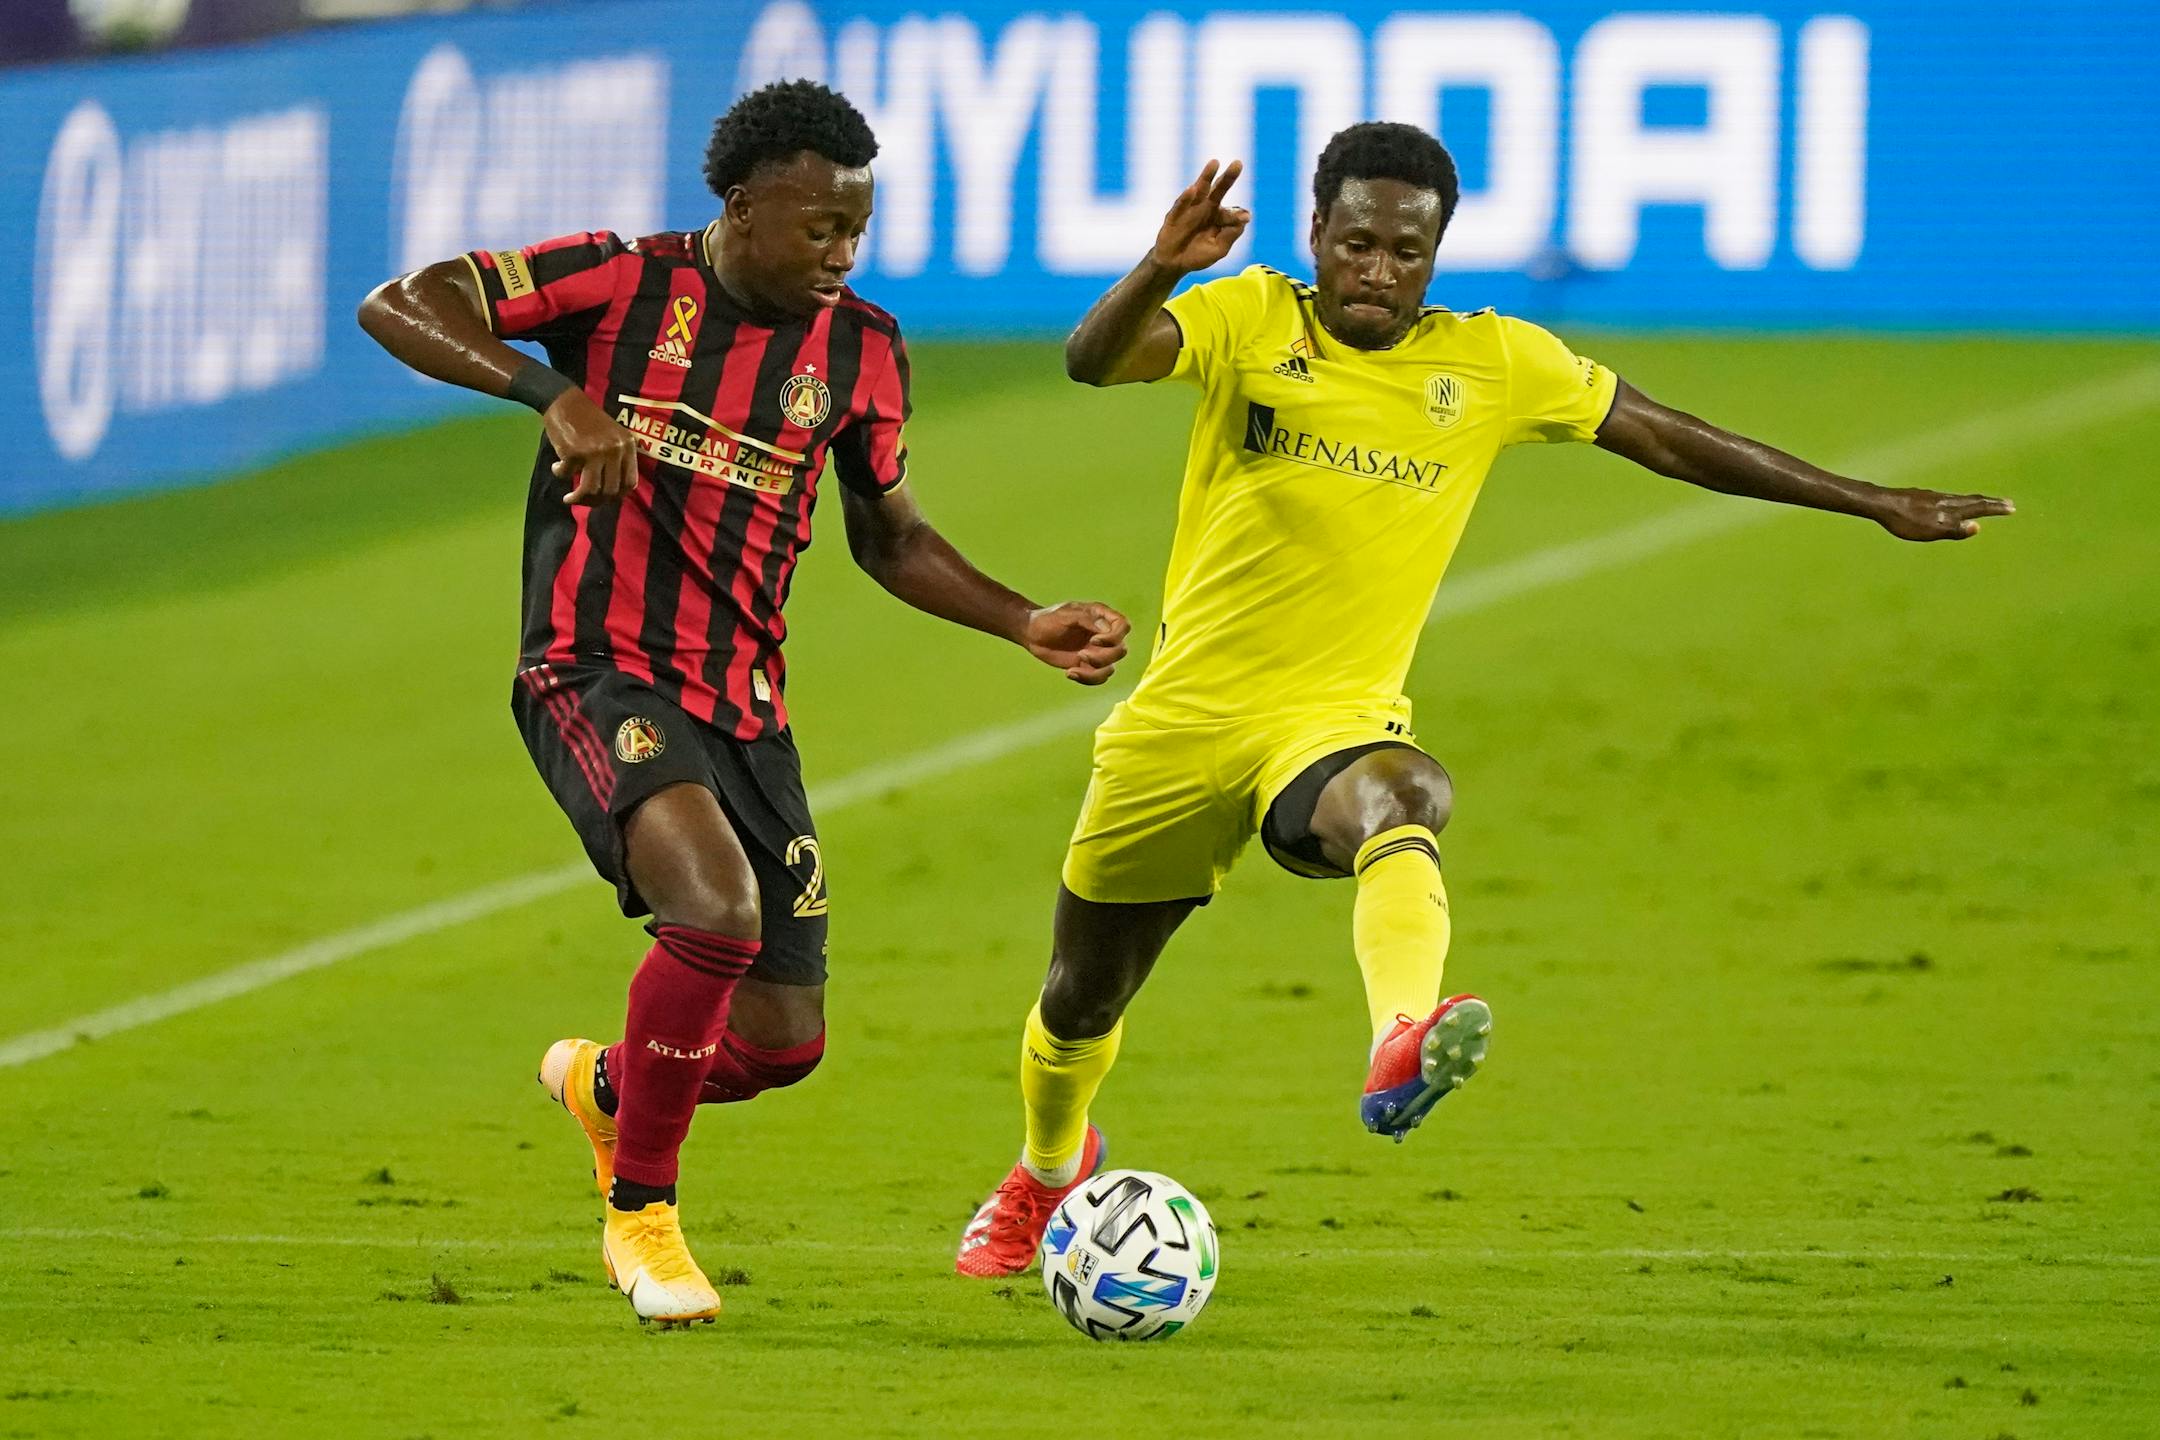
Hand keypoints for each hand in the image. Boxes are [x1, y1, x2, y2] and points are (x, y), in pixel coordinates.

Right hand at [544, 389, 641, 505]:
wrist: (565, 400)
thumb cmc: (588, 419)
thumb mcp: (612, 436)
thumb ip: (616, 459)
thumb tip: (610, 493)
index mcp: (627, 446)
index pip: (630, 483)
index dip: (617, 495)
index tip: (604, 498)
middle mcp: (615, 450)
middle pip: (610, 490)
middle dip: (595, 501)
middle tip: (583, 500)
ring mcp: (595, 451)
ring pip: (591, 489)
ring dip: (578, 499)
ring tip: (569, 499)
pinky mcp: (574, 452)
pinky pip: (567, 474)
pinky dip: (560, 474)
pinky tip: (557, 467)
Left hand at [1022, 602, 1130, 684]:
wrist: (1032, 634)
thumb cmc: (1048, 619)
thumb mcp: (1066, 614)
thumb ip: (1087, 619)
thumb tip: (1106, 629)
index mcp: (1101, 617)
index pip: (1123, 626)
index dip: (1114, 637)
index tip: (1094, 640)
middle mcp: (1103, 635)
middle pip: (1121, 650)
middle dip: (1104, 657)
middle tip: (1082, 654)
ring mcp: (1097, 652)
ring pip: (1111, 668)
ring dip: (1095, 672)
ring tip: (1073, 667)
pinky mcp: (1088, 666)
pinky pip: (1098, 678)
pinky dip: (1086, 679)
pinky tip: (1069, 673)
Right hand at [1150, 160, 1250, 274]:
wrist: (1174, 263)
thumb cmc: (1198, 255)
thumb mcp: (1218, 249)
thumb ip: (1230, 235)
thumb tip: (1244, 219)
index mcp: (1220, 216)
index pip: (1232, 213)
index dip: (1238, 215)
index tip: (1245, 218)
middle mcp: (1207, 207)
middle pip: (1219, 190)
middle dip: (1228, 177)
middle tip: (1238, 164)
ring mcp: (1190, 209)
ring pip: (1200, 190)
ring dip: (1206, 176)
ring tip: (1215, 163)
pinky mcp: (1174, 216)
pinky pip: (1181, 205)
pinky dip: (1186, 198)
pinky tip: (1192, 189)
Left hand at [1872, 487, 2014, 540]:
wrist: (1881, 504)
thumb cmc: (1905, 521)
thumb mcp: (1930, 531)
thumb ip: (1954, 530)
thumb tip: (1978, 527)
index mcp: (1950, 509)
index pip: (1978, 507)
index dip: (1995, 508)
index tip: (2012, 508)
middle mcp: (1945, 500)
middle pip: (1972, 500)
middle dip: (1992, 503)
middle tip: (2008, 503)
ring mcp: (1933, 497)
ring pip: (1960, 498)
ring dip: (1976, 501)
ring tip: (1985, 502)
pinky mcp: (1922, 498)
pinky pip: (1948, 498)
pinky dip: (1959, 501)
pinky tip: (1952, 503)